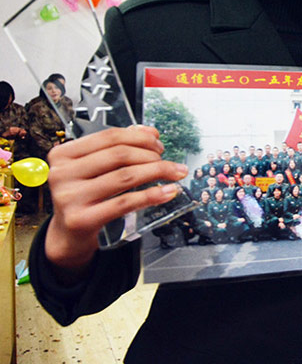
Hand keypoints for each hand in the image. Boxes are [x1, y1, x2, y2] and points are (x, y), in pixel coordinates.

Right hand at [44, 126, 187, 278]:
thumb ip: (117, 147)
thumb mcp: (93, 167)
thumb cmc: (83, 194)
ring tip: (175, 173)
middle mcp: (62, 173)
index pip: (109, 137)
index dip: (140, 137)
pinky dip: (151, 195)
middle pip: (119, 155)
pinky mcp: (81, 219)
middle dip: (151, 155)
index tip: (158, 143)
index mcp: (63, 154)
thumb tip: (149, 132)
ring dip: (157, 172)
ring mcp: (69, 197)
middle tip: (167, 161)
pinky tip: (167, 192)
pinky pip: (124, 202)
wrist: (68, 232)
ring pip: (125, 177)